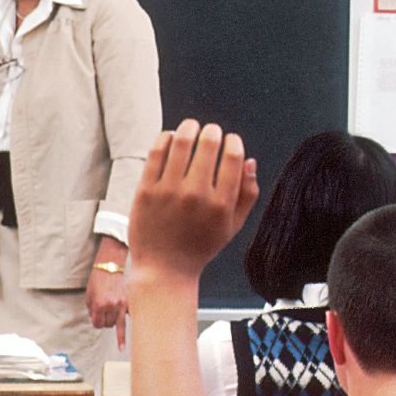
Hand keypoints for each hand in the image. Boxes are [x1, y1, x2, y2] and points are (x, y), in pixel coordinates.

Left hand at [87, 267, 128, 346]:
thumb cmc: (97, 280)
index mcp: (99, 305)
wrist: (110, 267)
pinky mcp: (129, 302)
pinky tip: (136, 334)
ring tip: (121, 346)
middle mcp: (111, 306)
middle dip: (105, 323)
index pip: (97, 324)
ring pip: (119, 325)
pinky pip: (130, 317)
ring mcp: (121, 305)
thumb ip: (91, 309)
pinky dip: (131, 323)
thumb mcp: (88, 295)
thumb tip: (95, 319)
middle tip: (105, 318)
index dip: (96, 324)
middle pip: (107, 325)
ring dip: (115, 327)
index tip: (97, 323)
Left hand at [129, 120, 257, 281]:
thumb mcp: (232, 226)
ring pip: (181, 141)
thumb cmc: (200, 246)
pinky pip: (157, 152)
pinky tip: (171, 138)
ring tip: (191, 127)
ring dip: (189, 127)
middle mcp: (196, 195)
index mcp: (221, 204)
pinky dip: (165, 137)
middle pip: (209, 143)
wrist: (164, 269)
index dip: (233, 141)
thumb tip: (250, 160)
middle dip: (213, 131)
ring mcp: (169, 192)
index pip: (233, 156)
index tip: (230, 140)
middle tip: (211, 132)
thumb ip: (247, 194)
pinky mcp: (146, 190)